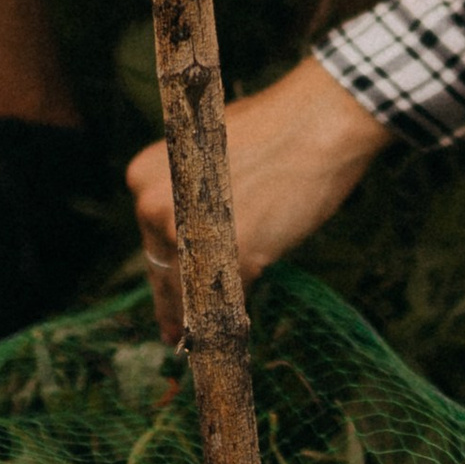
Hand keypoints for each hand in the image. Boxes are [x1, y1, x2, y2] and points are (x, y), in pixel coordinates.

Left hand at [126, 54, 392, 340]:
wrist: (319, 121)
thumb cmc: (275, 129)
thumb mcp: (209, 152)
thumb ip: (191, 192)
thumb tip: (191, 233)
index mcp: (145, 176)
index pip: (151, 239)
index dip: (163, 270)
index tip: (164, 300)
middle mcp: (155, 206)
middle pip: (166, 269)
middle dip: (174, 303)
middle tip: (174, 338)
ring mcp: (193, 235)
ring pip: (192, 292)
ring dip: (204, 315)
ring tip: (205, 341)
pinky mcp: (235, 258)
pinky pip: (230, 299)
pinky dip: (239, 311)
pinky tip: (243, 320)